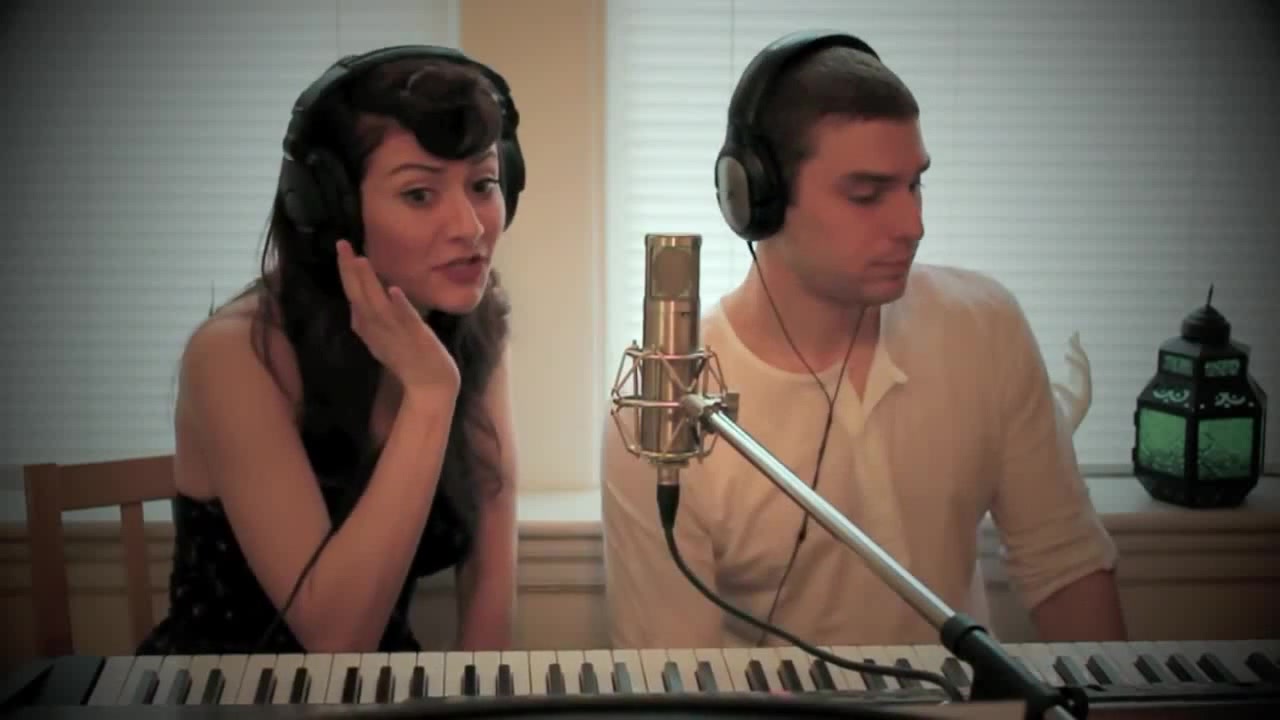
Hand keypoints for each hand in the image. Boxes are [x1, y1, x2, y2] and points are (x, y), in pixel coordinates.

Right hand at [336, 240, 460, 393]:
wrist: (428, 385)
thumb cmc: (407, 360)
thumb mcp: (381, 339)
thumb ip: (368, 321)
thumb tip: (356, 303)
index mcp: (368, 327)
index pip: (353, 295)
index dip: (346, 272)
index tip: (342, 247)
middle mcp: (377, 329)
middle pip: (358, 297)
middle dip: (349, 271)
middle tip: (342, 244)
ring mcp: (395, 333)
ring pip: (377, 305)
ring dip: (368, 283)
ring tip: (361, 260)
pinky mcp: (415, 338)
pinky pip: (406, 320)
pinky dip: (399, 306)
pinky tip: (393, 290)